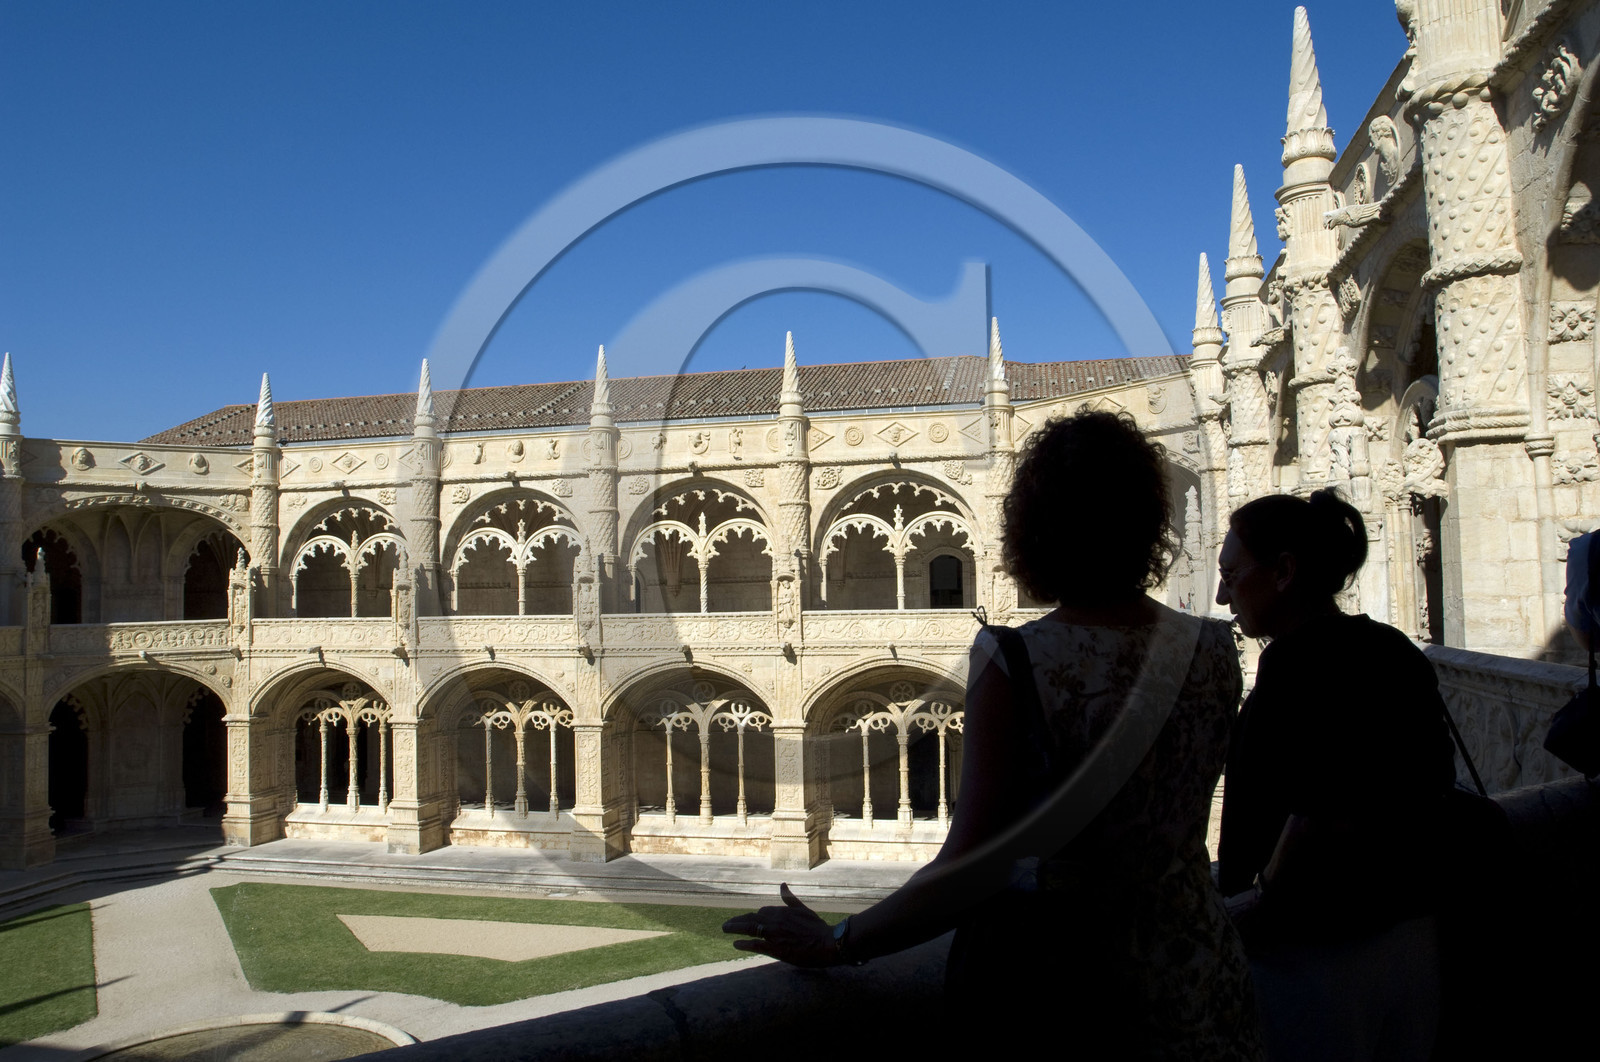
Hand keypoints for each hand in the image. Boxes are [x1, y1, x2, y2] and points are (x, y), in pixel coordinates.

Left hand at [721, 883, 840, 967]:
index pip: (761, 912)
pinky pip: (756, 944)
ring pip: (750, 928)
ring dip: (735, 928)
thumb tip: (782, 885)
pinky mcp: (776, 948)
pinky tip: (735, 944)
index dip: (751, 916)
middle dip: (738, 921)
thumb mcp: (803, 909)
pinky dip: (744, 943)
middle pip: (751, 918)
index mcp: (782, 911)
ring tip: (725, 929)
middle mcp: (776, 920)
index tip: (744, 920)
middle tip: (727, 925)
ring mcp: (775, 934)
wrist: (828, 943)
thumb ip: (790, 899)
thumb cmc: (818, 928)